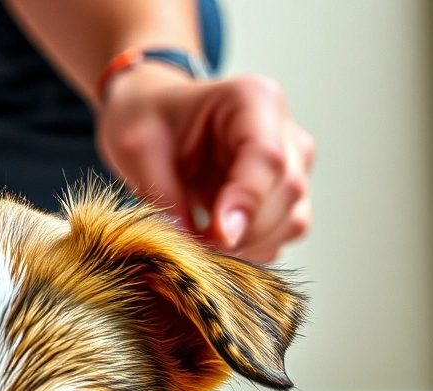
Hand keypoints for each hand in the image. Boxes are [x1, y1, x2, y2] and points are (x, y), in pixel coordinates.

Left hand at [95, 64, 314, 263]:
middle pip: (286, 192)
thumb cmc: (149, 121)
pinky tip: (216, 238)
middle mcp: (286, 133)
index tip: (218, 236)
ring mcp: (295, 168)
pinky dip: (251, 250)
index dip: (247, 200)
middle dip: (243, 230)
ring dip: (248, 244)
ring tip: (201, 239)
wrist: (159, 123)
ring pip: (292, 221)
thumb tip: (191, 247)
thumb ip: (164, 194)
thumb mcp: (138, 149)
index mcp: (254, 99)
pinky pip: (283, 237)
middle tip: (194, 244)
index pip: (267, 156)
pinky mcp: (290, 200)